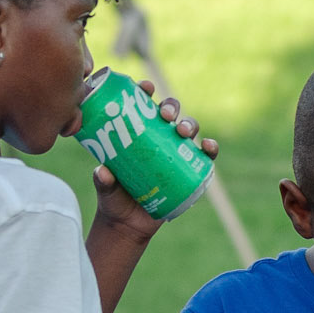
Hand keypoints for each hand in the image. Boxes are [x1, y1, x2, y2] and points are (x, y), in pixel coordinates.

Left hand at [89, 85, 217, 243]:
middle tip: (165, 115)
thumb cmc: (114, 198)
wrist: (129, 224)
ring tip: (183, 132)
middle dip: (171, 107)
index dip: (145, 92)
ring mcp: (176, 153)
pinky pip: (204, 157)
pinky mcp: (189, 171)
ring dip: (189, 124)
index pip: (142, 105)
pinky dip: (210, 149)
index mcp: (136, 132)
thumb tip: (104, 172)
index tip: (145, 88)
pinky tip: (209, 147)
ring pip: (188, 130)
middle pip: (169, 113)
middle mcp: (158, 138)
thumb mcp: (105, 188)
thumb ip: (103, 181)